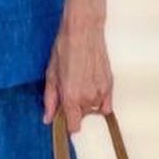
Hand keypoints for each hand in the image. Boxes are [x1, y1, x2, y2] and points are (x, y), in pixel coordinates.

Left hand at [42, 0, 112, 128]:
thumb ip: (50, 100)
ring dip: (87, 102)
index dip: (67, 123)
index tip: (63, 115)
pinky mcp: (110, 84)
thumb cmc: (64, 50)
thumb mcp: (51, 76)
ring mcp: (101, 92)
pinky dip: (100, 100)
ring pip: (93, 109)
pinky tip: (91, 86)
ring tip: (80, 83)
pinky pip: (106, 104)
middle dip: (74, 109)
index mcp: (71, 98)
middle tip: (69, 89)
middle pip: (82, 117)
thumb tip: (48, 118)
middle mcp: (88, 98)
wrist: (83, 32)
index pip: (73, 127)